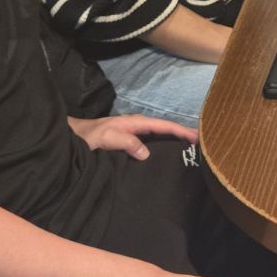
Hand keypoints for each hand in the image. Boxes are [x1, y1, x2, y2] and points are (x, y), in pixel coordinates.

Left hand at [67, 113, 197, 158]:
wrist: (73, 136)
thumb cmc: (88, 136)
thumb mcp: (107, 138)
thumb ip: (127, 142)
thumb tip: (147, 153)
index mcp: (135, 122)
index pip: (163, 126)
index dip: (181, 130)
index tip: (197, 137)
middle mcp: (137, 126)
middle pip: (165, 129)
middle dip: (183, 133)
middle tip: (203, 143)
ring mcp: (133, 133)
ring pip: (159, 135)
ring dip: (174, 139)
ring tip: (190, 148)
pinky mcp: (129, 141)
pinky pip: (151, 142)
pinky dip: (163, 145)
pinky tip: (167, 153)